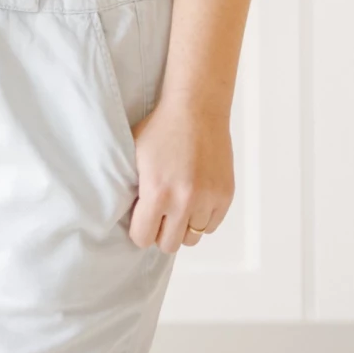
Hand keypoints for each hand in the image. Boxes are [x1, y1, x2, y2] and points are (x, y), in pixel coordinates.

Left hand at [125, 95, 233, 254]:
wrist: (196, 108)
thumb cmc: (161, 128)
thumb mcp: (134, 155)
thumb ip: (132, 189)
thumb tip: (128, 216)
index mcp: (157, 191)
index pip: (143, 238)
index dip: (139, 230)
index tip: (141, 219)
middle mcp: (184, 200)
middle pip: (169, 244)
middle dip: (161, 232)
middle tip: (160, 214)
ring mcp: (207, 199)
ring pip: (192, 237)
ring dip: (183, 226)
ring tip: (178, 205)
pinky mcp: (225, 196)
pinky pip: (211, 226)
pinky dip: (202, 218)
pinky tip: (194, 199)